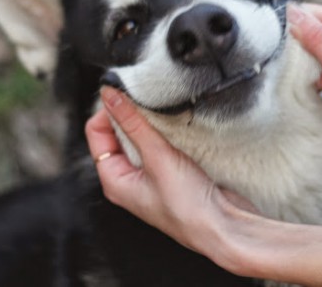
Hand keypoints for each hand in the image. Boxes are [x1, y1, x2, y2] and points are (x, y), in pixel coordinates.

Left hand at [85, 87, 321, 285]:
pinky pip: (161, 144)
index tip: (128, 94)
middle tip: (150, 103)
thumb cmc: (188, 207)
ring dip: (153, 123)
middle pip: (118, 132)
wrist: (224, 226)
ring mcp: (150, 176)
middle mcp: (128, 178)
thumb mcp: (157, 157)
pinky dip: (167, 133)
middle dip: (133, 115)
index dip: (109, 111)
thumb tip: (111, 95)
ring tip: (166, 117)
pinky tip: (179, 129)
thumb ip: (133, 123)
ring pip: (142, 137)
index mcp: (114, 179)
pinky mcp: (171, 173)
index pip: (97, 132)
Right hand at [288, 4, 321, 163]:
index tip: (292, 60)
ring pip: (314, 48)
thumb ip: (318, 40)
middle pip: (310, 29)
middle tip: (314, 76)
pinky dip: (320, 75)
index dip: (294, 34)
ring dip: (310, 67)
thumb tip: (291, 13)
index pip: (307, 13)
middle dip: (302, 53)